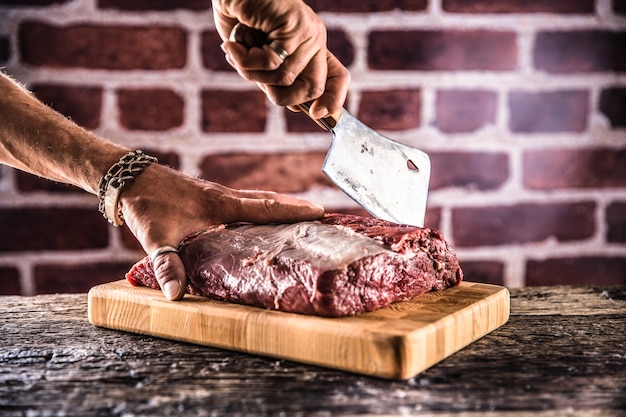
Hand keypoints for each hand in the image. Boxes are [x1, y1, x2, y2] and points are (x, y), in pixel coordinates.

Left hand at [119, 163, 323, 299]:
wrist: (130, 178)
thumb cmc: (147, 205)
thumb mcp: (156, 237)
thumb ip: (167, 265)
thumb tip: (176, 295)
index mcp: (222, 204)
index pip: (266, 206)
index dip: (294, 210)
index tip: (321, 211)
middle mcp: (225, 197)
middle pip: (270, 201)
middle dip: (296, 208)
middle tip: (322, 217)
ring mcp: (218, 196)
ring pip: (258, 200)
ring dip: (281, 207)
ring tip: (301, 218)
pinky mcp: (210, 198)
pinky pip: (246, 202)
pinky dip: (262, 209)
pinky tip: (261, 222)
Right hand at [212, 0, 349, 118]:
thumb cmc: (239, 16)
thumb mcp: (259, 54)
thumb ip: (274, 76)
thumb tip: (291, 104)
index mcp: (311, 47)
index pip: (339, 77)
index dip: (334, 100)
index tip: (317, 115)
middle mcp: (315, 39)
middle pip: (312, 88)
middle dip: (279, 96)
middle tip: (253, 76)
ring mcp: (307, 32)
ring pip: (284, 79)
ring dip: (251, 72)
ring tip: (235, 51)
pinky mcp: (293, 26)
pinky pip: (271, 63)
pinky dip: (245, 59)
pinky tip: (232, 44)